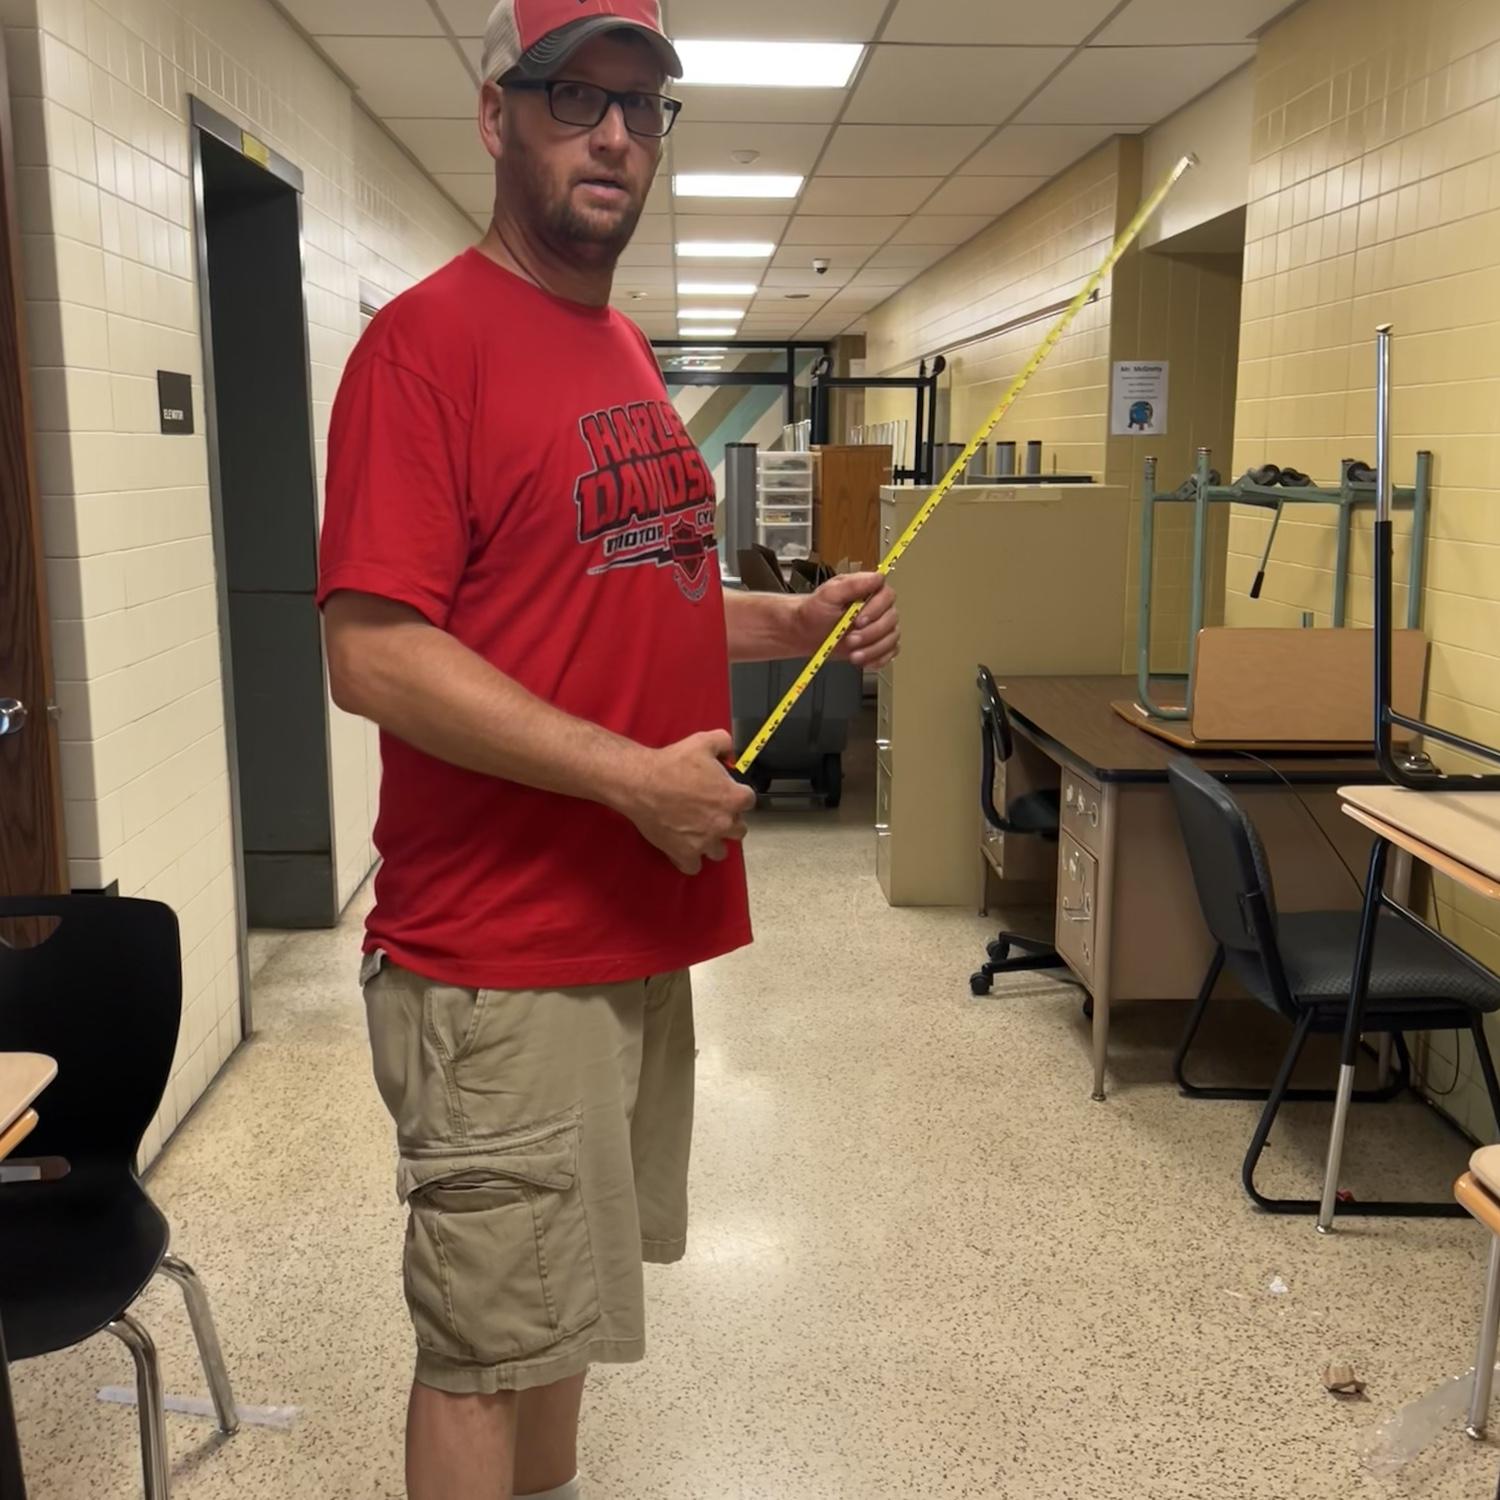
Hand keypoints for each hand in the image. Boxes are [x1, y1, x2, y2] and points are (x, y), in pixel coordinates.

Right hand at [620, 731, 755, 874]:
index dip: (737, 795)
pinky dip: (691, 860)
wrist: (641, 783)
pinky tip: (685, 849)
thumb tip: (730, 750)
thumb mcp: (703, 741)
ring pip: (720, 852)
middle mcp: (723, 823)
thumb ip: (724, 743)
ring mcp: (705, 842)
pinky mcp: (684, 854)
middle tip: (712, 813)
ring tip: (700, 832)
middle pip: (739, 830)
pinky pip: (695, 867)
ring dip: (713, 843)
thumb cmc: (671, 763)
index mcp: (732, 797)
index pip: (749, 801)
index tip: (725, 793)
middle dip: (729, 822)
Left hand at [795, 573, 900, 668]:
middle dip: (871, 633)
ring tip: (854, 654)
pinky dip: (878, 659)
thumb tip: (877, 577)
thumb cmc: (815, 611)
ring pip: (891, 638)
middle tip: (851, 640)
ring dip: (873, 649)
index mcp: (869, 589)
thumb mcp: (829, 594)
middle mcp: (878, 607)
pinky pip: (889, 652)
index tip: (858, 621)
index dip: (876, 609)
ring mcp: (880, 626)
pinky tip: (864, 661)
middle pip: (891, 619)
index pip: (887, 595)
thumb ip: (852, 585)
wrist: (806, 632)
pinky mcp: (879, 644)